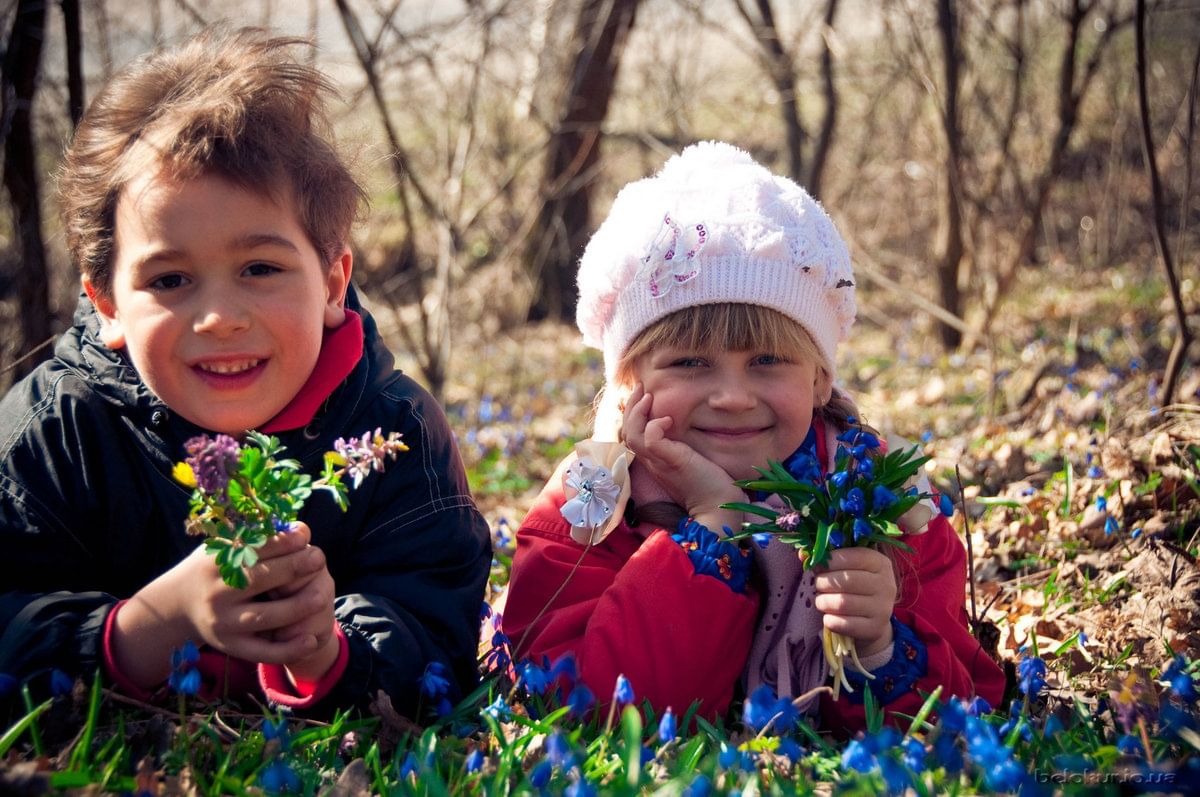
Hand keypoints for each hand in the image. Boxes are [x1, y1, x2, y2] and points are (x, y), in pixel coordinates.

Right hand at [112, 523, 331, 686]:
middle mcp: (218, 594)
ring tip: (321, 596)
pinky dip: (288, 649)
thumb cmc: (213, 568)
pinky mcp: (232, 647)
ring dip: (296, 607)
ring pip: (265, 617)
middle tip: (318, 558)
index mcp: (215, 563)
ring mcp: (225, 623)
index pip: (253, 550)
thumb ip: (259, 538)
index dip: (281, 542)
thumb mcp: (224, 548)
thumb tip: (301, 529)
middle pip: (259, 580)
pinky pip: (263, 652)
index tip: (304, 536)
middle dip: (293, 568)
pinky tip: (311, 641)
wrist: (176, 607)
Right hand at [622, 383, 743, 532]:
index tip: (643, 396)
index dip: (632, 415)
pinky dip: (654, 426)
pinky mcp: (670, 462)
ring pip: (632, 434)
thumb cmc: (711, 486)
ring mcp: (659, 463)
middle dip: (631, 407)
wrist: (718, 508)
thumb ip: (683, 447)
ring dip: (637, 412)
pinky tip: (668, 419)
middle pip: (627, 432)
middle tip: (640, 388)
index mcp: (655, 462)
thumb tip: (684, 427)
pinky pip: (650, 440)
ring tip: (647, 396)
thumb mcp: (692, 460)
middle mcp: (652, 462)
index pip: (632, 436)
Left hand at [813, 547, 896, 658]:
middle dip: (823, 582)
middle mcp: (886, 584)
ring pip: (842, 603)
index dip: (830, 560)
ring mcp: (882, 608)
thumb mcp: (848, 568)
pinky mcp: (875, 629)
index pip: (853, 556)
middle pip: (845, 580)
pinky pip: (843, 624)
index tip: (818, 566)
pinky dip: (829, 620)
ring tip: (822, 601)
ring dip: (823, 602)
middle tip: (819, 585)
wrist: (872, 621)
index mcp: (880, 563)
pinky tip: (829, 617)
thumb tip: (803, 554)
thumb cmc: (855, 588)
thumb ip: (827, 558)